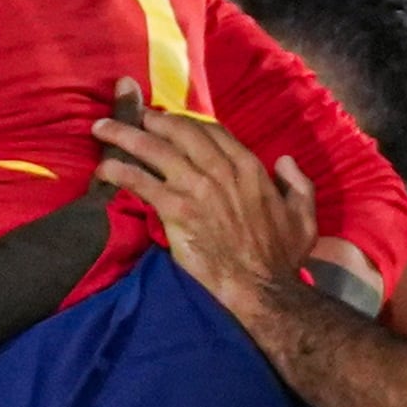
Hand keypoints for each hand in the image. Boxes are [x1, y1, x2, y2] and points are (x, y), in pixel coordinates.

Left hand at [93, 88, 315, 319]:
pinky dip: (120, 171)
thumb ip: (298, 185)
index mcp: (249, 168)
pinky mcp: (177, 210)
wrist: (261, 290)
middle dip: (153, 119)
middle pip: (181, 132)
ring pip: (155, 150)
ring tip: (102, 128)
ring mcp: (197, 188)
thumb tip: (284, 162)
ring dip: (125, 135)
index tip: (171, 121)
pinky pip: (142, 182)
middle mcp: (221, 170)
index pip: (213, 132)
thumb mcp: (304, 218)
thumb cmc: (281, 260)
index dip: (188, 123)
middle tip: (133, 115)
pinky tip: (102, 168)